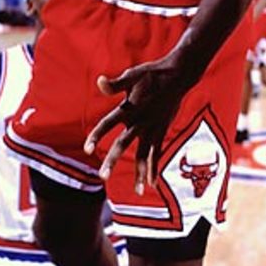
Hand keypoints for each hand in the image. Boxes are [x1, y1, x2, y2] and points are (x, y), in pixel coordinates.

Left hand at [85, 52, 196, 193]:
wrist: (178, 76)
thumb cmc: (152, 74)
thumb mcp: (132, 75)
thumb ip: (115, 84)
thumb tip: (99, 81)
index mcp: (129, 108)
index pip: (108, 123)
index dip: (97, 135)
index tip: (87, 150)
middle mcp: (140, 121)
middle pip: (123, 143)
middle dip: (113, 160)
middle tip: (103, 176)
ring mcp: (152, 128)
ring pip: (144, 154)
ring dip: (140, 173)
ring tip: (137, 191)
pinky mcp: (161, 131)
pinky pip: (156, 153)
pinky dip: (153, 167)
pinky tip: (151, 184)